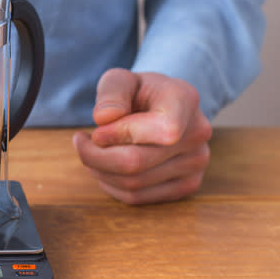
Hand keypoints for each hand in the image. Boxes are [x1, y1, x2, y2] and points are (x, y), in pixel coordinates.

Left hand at [73, 69, 212, 204]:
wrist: (160, 106)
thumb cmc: (136, 92)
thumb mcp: (119, 80)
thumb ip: (111, 92)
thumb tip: (104, 118)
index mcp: (185, 100)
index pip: (163, 130)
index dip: (121, 134)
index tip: (96, 130)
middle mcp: (198, 133)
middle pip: (136, 162)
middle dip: (96, 156)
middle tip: (81, 142)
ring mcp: (196, 164)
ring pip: (133, 184)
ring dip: (100, 171)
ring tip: (92, 152)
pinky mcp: (186, 186)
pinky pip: (137, 197)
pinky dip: (111, 185)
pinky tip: (106, 167)